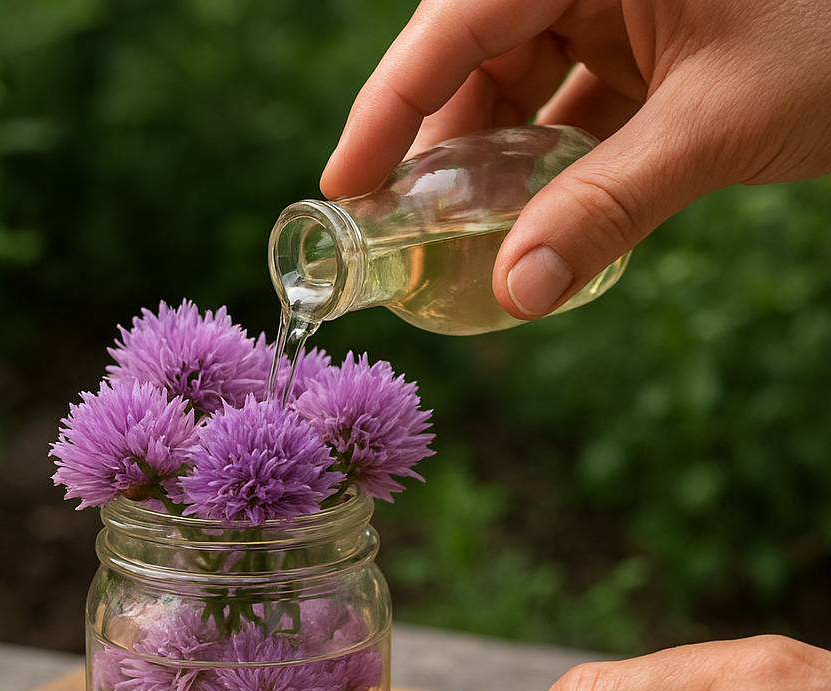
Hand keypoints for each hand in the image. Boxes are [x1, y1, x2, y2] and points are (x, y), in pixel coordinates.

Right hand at [320, 0, 830, 319]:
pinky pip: (573, 99)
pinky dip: (553, 161)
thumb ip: (607, 208)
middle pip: (477, 53)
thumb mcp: (715, 123)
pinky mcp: (648, 38)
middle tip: (399, 228)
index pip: (456, 20)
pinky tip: (533, 218)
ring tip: (457, 235)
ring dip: (494, 161)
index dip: (387, 106)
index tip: (342, 184)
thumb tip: (515, 296)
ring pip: (521, 80)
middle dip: (440, 145)